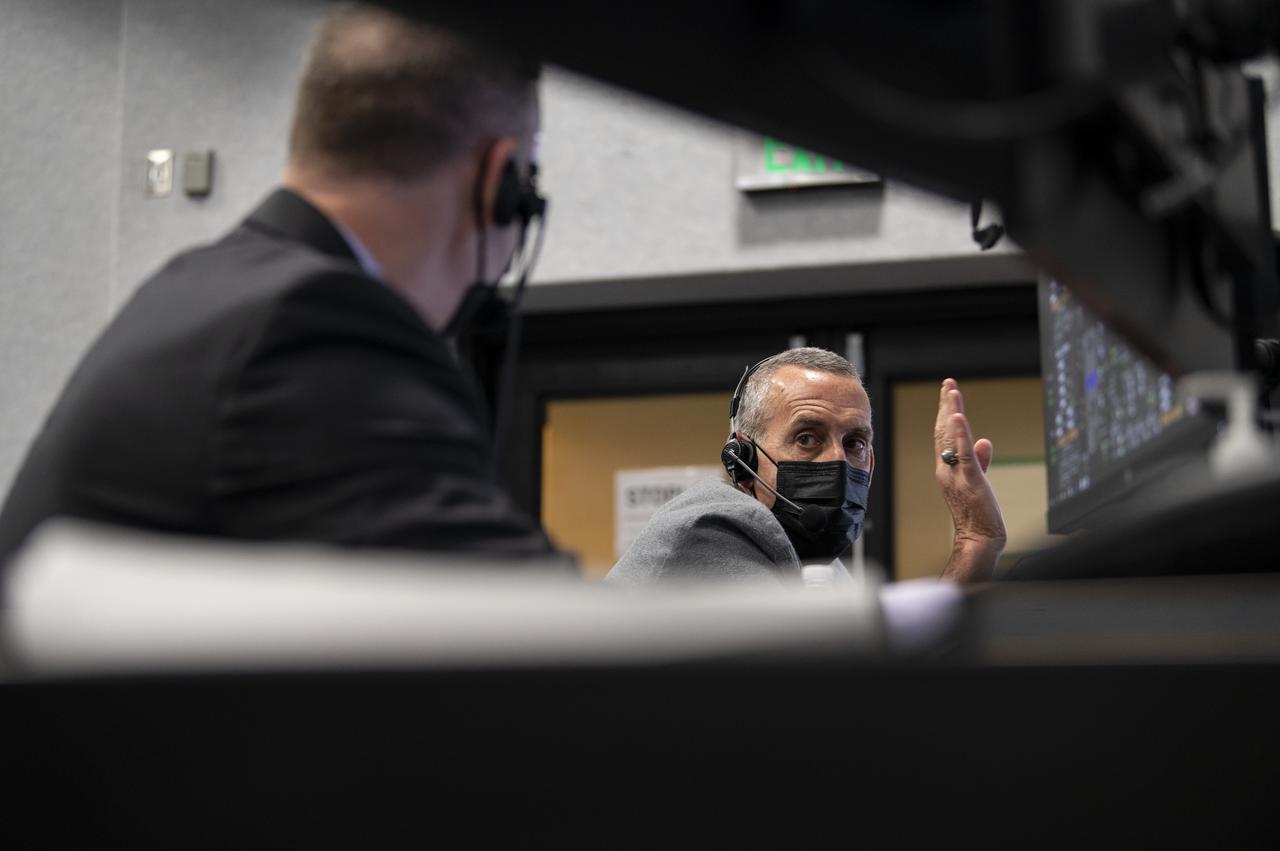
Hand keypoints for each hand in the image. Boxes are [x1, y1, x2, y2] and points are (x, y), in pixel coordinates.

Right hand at [933, 378, 1006, 582]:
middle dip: (946, 405)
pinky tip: (957, 416)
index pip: (944, 436)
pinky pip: (963, 453)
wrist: (979, 538)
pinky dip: (959, 433)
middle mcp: (946, 469)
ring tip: (951, 391)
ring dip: (951, 412)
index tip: (948, 393)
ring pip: (951, 438)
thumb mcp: (979, 481)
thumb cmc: (978, 515)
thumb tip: (985, 441)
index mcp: (947, 469)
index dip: (946, 413)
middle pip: (943, 431)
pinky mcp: (969, 479)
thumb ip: (980, 460)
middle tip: (948, 383)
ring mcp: (955, 474)